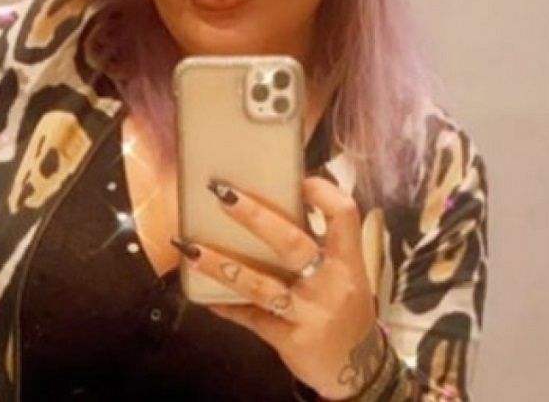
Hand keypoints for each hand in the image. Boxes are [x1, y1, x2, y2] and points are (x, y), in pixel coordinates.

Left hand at [170, 176, 386, 399]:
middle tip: (223, 194)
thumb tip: (278, 206)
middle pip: (291, 243)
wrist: (357, 369)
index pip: (344, 216)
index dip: (323, 192)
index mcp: (348, 262)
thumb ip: (321, 246)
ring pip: (261, 285)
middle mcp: (330, 284)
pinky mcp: (289, 339)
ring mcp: (308, 314)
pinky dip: (228, 306)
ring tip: (191, 249)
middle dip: (256, 217)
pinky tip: (205, 297)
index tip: (298, 179)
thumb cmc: (347, 311)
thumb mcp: (347, 276)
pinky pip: (251, 318)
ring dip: (223, 265)